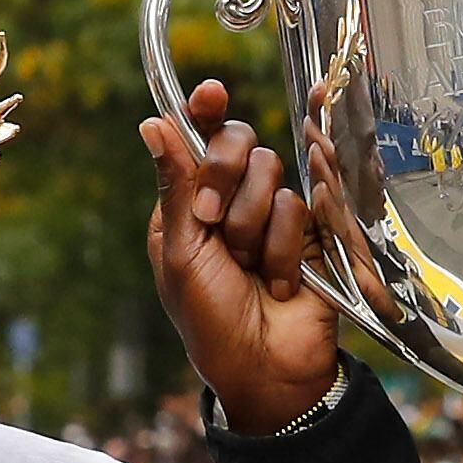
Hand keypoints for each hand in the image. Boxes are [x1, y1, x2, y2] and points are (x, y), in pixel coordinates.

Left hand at [138, 79, 344, 435]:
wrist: (264, 370)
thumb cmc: (210, 322)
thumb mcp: (180, 254)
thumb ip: (176, 186)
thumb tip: (153, 123)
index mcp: (186, 204)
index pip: (195, 138)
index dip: (203, 111)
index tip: (210, 92)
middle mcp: (229, 202)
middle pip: (238, 142)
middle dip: (224, 178)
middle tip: (213, 222)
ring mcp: (270, 217)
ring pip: (270, 175)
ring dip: (253, 228)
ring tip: (250, 270)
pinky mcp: (309, 234)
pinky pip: (301, 207)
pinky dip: (284, 247)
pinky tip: (279, 281)